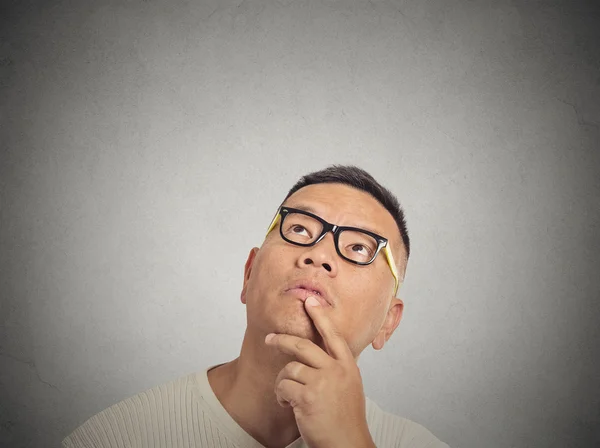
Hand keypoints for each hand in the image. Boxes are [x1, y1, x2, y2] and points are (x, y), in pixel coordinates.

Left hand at [265, 296, 375, 447]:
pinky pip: (284, 387)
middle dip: (282, 340)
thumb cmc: (345, 420)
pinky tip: (288, 405)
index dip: (320, 316)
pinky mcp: (308, 397)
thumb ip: (336, 370)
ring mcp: (322, 383)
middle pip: (303, 346)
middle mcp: (336, 371)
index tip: (310, 301)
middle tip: (270, 339)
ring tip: (287, 396)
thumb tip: (316, 358)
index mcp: (348, 367)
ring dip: (282, 383)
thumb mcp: (349, 388)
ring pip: (289, 369)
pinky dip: (281, 396)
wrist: (347, 445)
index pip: (333, 335)